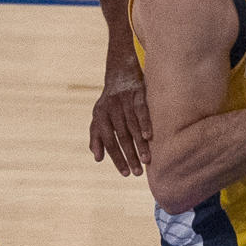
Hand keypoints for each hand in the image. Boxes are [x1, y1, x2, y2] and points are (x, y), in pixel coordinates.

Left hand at [90, 53, 152, 176]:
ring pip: (132, 126)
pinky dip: (145, 123)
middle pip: (121, 136)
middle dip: (130, 155)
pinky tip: (149, 136)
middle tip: (137, 173)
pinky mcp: (137, 93)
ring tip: (147, 160)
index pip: (108, 142)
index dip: (116, 158)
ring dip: (140, 144)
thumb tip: (97, 159)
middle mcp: (111, 109)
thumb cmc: (109, 102)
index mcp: (100, 117)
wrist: (120, 72)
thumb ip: (96, 137)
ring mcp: (124, 100)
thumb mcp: (99, 117)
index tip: (125, 173)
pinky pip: (141, 110)